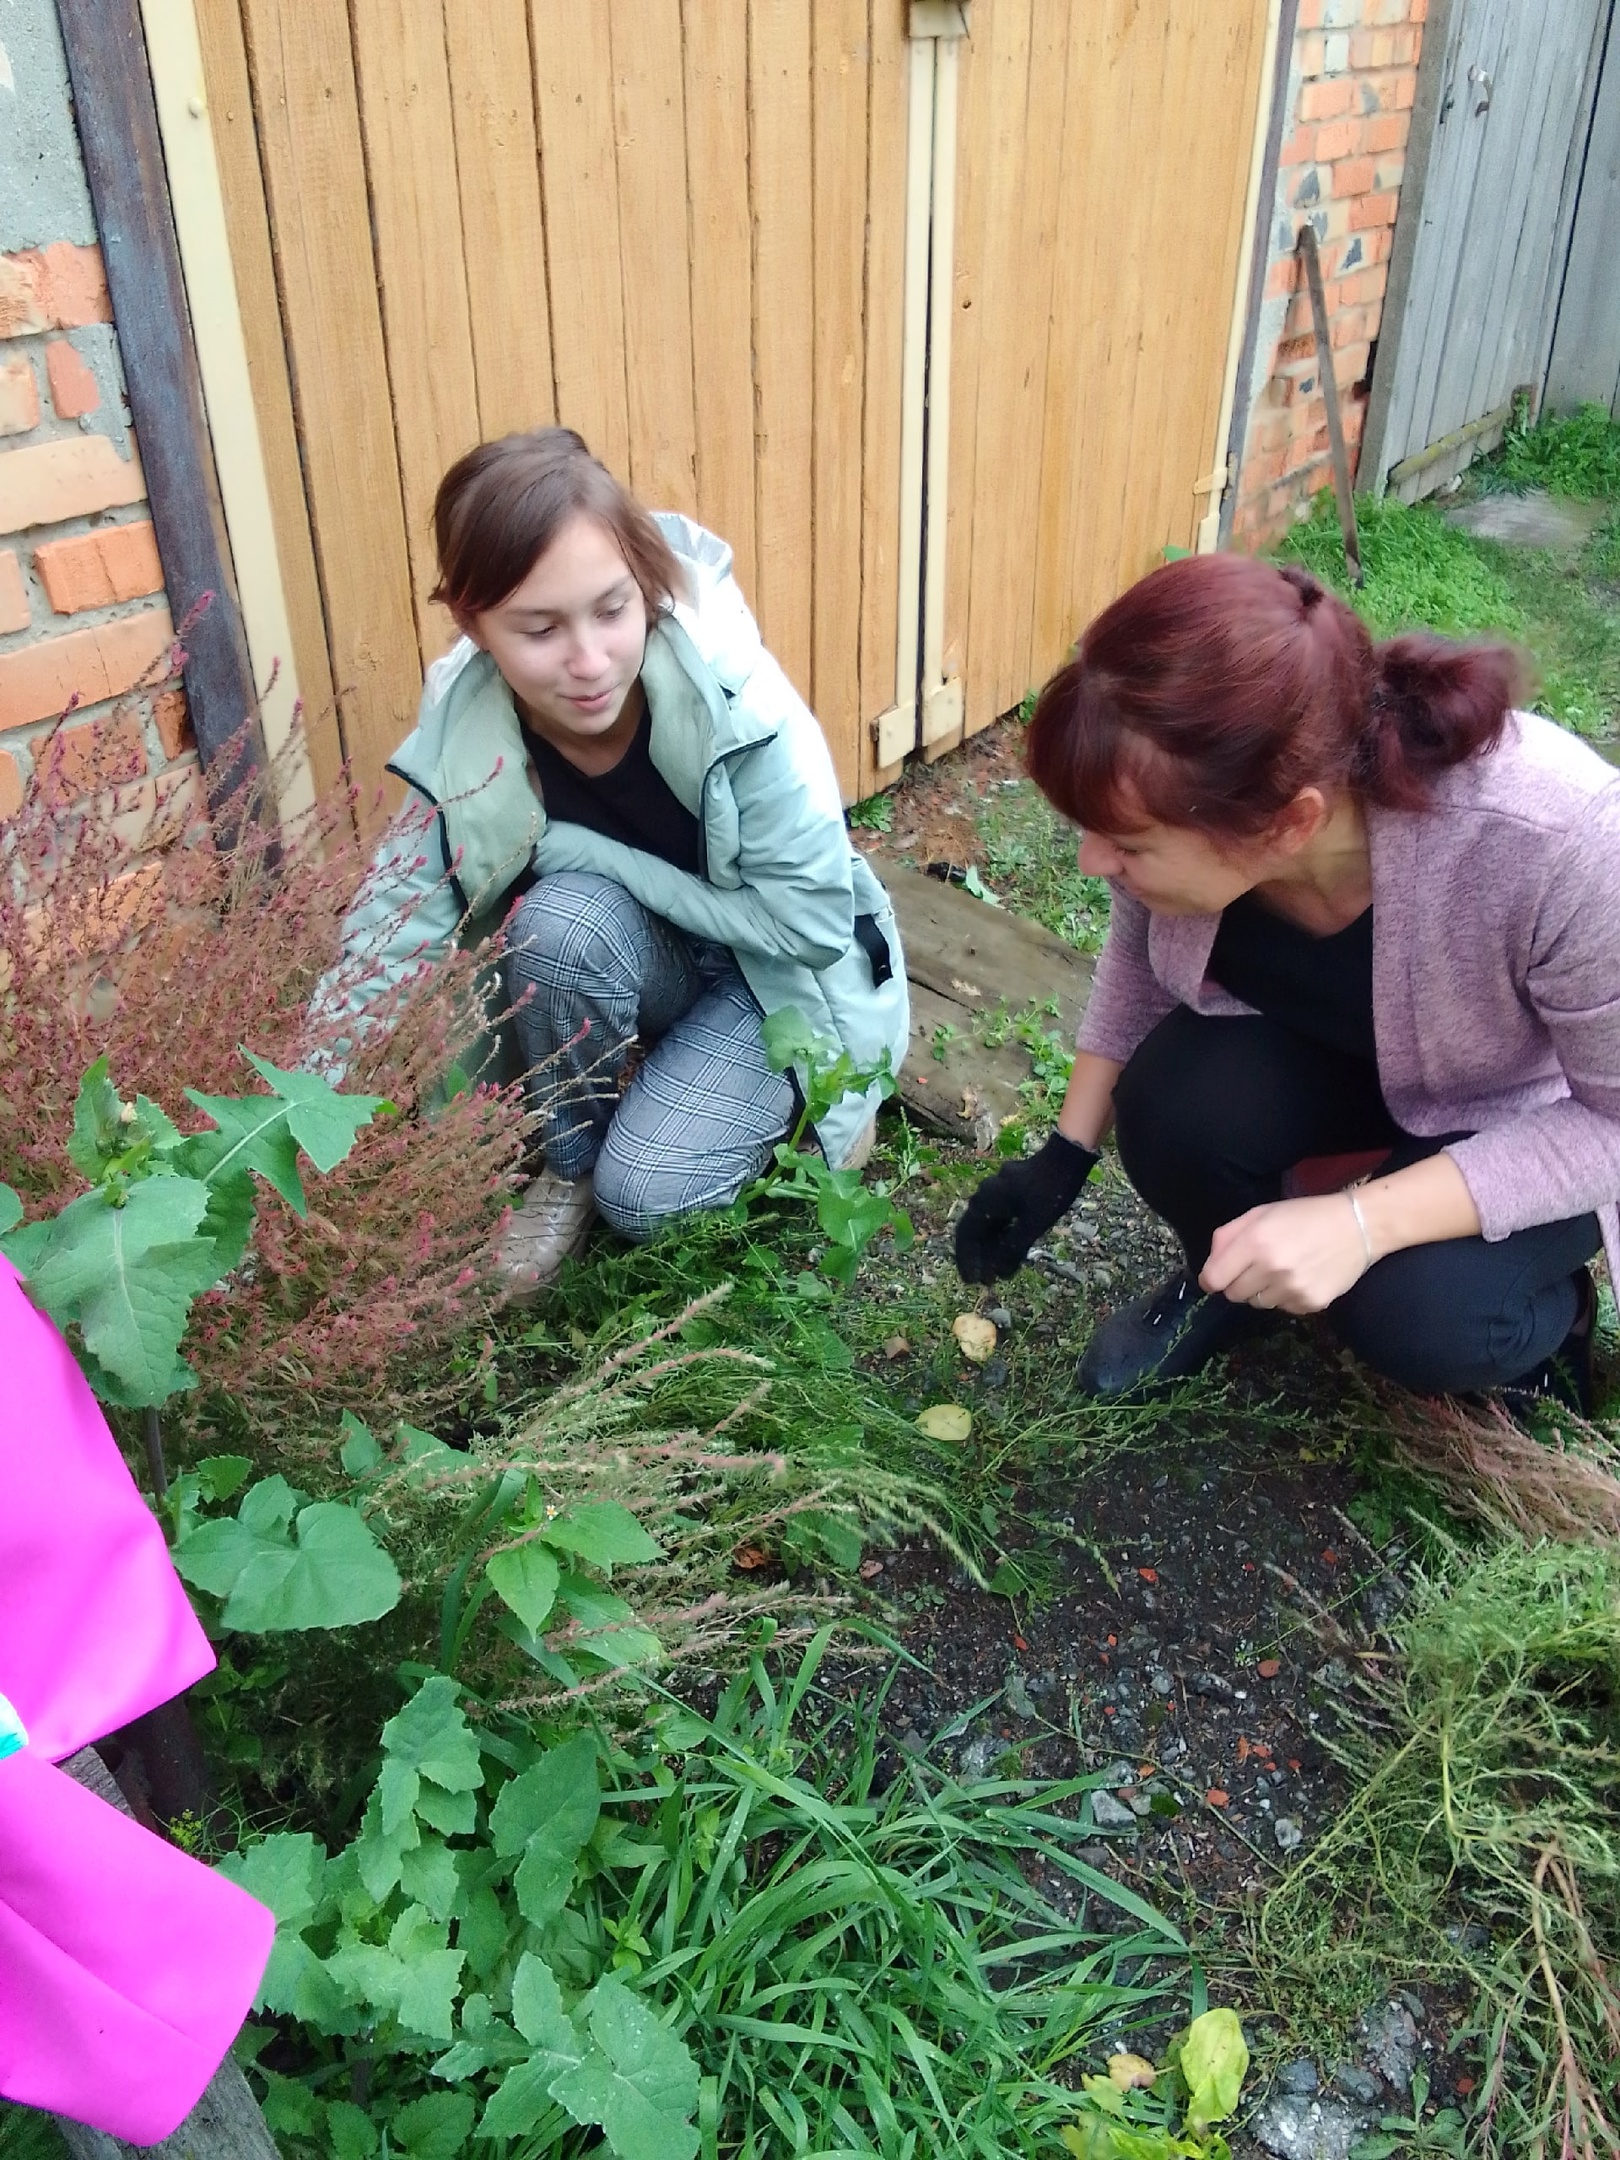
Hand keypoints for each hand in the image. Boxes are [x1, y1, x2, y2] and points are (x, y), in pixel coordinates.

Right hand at [955, 1132, 1098, 1283]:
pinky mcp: (1011, 1190)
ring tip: (998, 1269)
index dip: (967, 1261)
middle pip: (975, 1231)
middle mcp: (985, 1195)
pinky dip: (1002, 1235)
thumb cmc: (1049, 1191)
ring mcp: (997, 1191)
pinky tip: (1011, 1248)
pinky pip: (1000, 1216)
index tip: (972, 1282)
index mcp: (985, 1202)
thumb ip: (1012, 1249)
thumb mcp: (1032, 1225)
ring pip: (989, 1225)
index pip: (967, 1236)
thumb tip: (996, 1273)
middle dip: (980, 1258)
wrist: (1067, 1156)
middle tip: (985, 1280)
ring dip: (991, 1247)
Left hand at [1200, 1193, 1370, 1314]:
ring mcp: (1292, 1289)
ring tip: (1284, 1269)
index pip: (1214, 1279)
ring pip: (1258, 1303)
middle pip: (1234, 1295)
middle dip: (1239, 1282)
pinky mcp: (1311, 1303)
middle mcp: (1271, 1269)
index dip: (1211, 1279)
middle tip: (1257, 1266)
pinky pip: (1283, 1308)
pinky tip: (1302, 1277)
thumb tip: (1210, 1265)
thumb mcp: (1261, 1213)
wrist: (1358, 1226)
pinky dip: (1287, 1297)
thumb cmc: (1304, 1216)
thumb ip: (1228, 1236)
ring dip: (1264, 1290)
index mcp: (1255, 1242)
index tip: (1216, 1277)